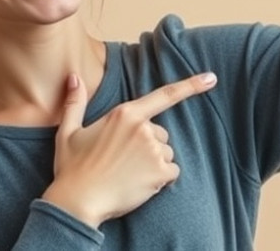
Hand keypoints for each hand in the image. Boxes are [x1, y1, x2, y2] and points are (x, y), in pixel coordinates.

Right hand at [42, 72, 217, 226]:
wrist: (77, 201)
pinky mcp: (160, 172)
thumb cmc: (72, 168)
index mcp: (125, 114)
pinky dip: (161, 179)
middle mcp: (143, 128)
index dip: (191, 85)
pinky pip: (172, 172)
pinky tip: (139, 183)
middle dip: (149, 146)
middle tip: (123, 160)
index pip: (164, 95)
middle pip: (161, 134)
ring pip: (167, 153)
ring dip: (154, 164)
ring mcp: (153, 150)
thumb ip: (76, 102)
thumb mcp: (68, 131)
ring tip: (128, 173)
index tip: (211, 78)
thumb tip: (73, 76)